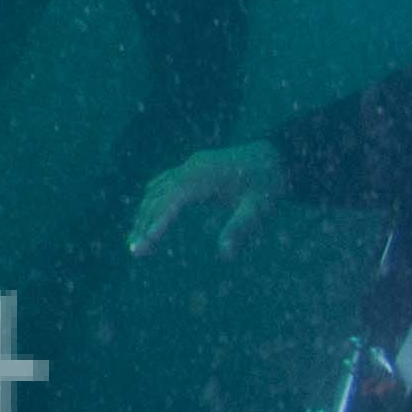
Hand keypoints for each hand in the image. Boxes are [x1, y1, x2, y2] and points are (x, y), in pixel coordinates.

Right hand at [129, 140, 282, 257]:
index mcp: (206, 176)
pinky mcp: (189, 169)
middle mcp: (191, 168)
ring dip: (143, 215)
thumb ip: (240, 229)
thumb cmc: (267, 184)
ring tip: (136, 241)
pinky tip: (146, 219)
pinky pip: (161, 185)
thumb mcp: (258, 208)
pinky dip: (151, 204)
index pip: (173, 199)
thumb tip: (226, 255)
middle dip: (144, 224)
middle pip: (157, 197)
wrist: (276, 157)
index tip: (146, 243)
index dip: (158, 221)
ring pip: (155, 191)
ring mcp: (188, 166)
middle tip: (135, 252)